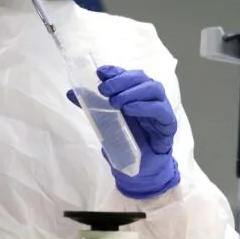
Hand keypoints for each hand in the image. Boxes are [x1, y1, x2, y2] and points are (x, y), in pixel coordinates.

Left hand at [67, 66, 180, 198]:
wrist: (141, 167)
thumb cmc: (126, 140)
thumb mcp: (106, 121)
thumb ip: (93, 106)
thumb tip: (70, 93)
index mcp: (136, 92)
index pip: (128, 74)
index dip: (116, 71)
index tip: (101, 73)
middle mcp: (150, 96)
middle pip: (141, 78)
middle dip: (122, 80)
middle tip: (104, 90)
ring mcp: (161, 108)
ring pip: (154, 89)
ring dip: (133, 92)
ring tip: (115, 101)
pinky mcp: (168, 124)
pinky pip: (161, 110)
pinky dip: (145, 107)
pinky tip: (129, 110)